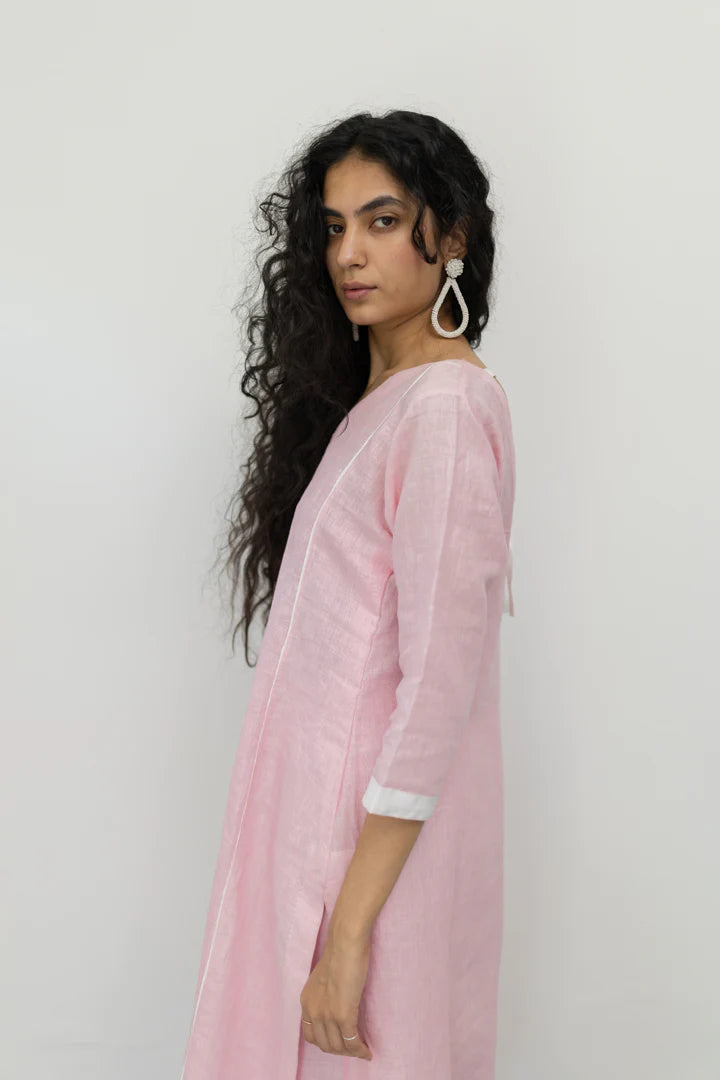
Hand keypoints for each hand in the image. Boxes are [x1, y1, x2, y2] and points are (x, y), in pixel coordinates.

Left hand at [299, 928, 372, 1058]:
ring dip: (350, 1052)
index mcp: (306, 1001)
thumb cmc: (340, 952)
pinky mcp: (343, 1015)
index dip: (325, 1042)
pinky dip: (360, 1050)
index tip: (338, 1041)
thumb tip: (337, 1003)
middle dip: (339, 1050)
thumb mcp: (324, 977)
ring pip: (338, 1047)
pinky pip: (352, 1042)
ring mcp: (327, 1014)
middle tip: (353, 1047)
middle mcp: (313, 1011)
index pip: (310, 1035)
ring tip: (361, 1050)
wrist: (345, 942)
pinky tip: (367, 1051)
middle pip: (324, 1044)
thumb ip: (325, 993)